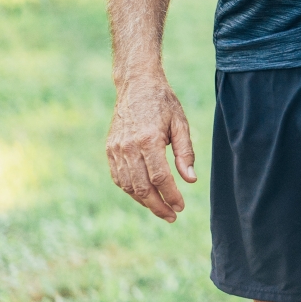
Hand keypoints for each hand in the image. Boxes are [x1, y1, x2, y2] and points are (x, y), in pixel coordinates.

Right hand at [106, 73, 196, 221]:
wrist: (136, 85)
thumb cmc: (163, 103)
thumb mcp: (180, 124)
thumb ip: (185, 153)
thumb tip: (190, 180)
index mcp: (148, 140)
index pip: (160, 178)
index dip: (171, 195)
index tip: (181, 207)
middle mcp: (128, 147)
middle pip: (142, 187)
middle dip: (157, 205)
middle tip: (172, 216)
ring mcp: (116, 150)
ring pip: (128, 186)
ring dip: (144, 201)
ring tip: (161, 209)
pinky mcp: (109, 150)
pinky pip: (119, 178)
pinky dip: (131, 190)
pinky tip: (145, 195)